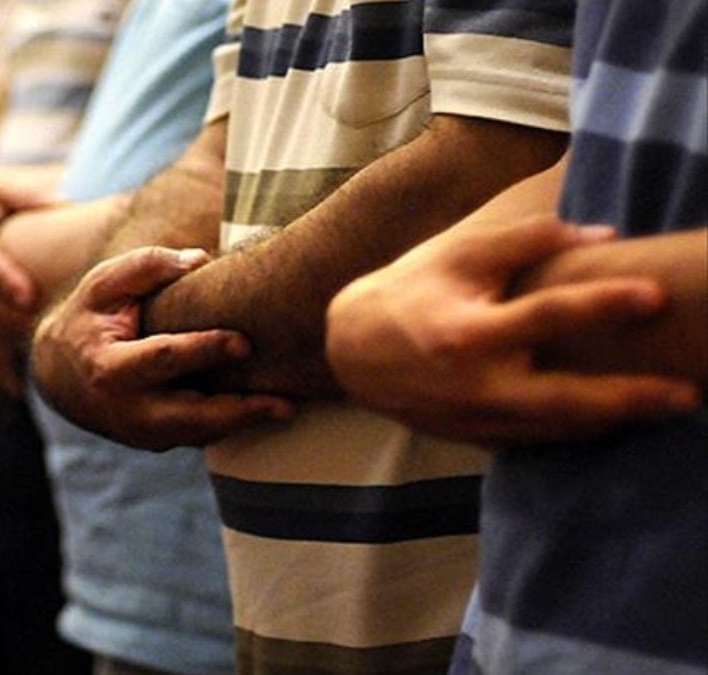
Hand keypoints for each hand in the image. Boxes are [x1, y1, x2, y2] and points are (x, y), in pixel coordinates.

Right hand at [31, 246, 295, 450]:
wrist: (59, 375)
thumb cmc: (89, 319)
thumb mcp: (103, 284)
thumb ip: (145, 267)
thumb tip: (199, 260)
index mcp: (108, 367)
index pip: (163, 359)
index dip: (204, 351)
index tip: (243, 342)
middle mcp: (126, 409)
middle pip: (188, 417)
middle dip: (237, 411)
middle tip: (283, 402)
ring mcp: (141, 433)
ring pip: (198, 434)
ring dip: (243, 424)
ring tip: (287, 409)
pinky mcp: (156, 443)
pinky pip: (199, 437)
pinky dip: (231, 425)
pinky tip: (266, 409)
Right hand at [325, 216, 701, 445]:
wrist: (352, 350)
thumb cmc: (411, 289)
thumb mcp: (458, 252)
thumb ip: (527, 240)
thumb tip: (605, 236)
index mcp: (466, 333)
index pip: (546, 318)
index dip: (603, 304)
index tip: (656, 295)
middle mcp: (471, 385)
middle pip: (565, 402)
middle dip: (632, 400)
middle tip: (689, 394)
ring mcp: (472, 419)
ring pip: (558, 431)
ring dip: (615, 420)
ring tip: (667, 404)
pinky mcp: (473, 438)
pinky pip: (537, 441)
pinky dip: (578, 431)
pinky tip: (613, 417)